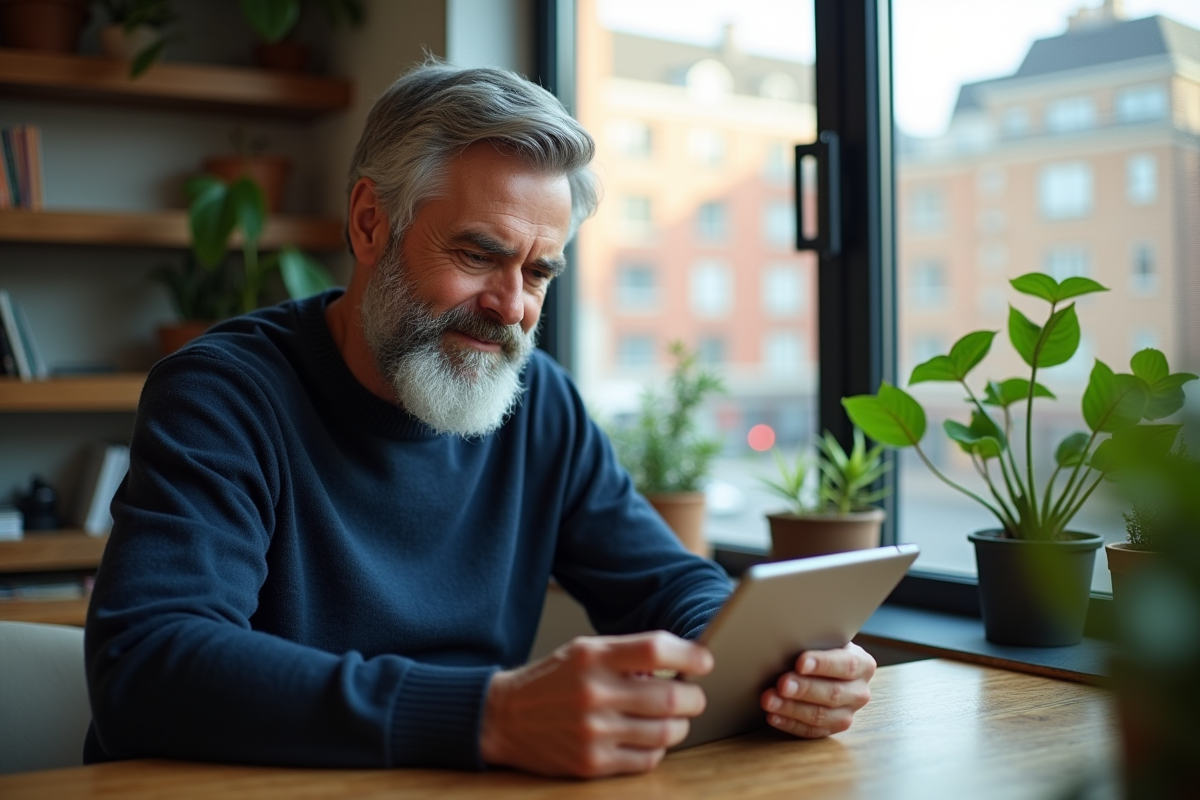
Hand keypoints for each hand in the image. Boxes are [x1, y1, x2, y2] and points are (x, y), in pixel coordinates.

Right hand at [480, 631, 712, 777]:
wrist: (504, 718)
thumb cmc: (552, 681)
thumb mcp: (584, 651)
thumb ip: (628, 655)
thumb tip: (681, 663)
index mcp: (593, 657)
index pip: (657, 649)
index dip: (691, 655)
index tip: (704, 660)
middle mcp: (594, 693)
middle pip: (672, 696)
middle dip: (694, 696)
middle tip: (693, 694)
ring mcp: (594, 732)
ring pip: (667, 732)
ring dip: (679, 724)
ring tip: (671, 716)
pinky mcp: (593, 763)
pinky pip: (648, 759)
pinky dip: (656, 748)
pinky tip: (647, 737)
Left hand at [760, 642, 875, 737]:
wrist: (824, 666)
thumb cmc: (820, 649)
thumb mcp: (824, 640)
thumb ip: (814, 641)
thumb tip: (790, 639)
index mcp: (863, 665)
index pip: (846, 664)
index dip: (823, 664)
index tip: (800, 662)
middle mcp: (859, 692)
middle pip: (833, 693)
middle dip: (804, 689)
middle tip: (782, 684)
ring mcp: (847, 713)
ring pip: (820, 715)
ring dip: (791, 708)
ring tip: (769, 700)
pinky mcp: (831, 729)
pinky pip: (810, 731)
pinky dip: (789, 724)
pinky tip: (772, 716)